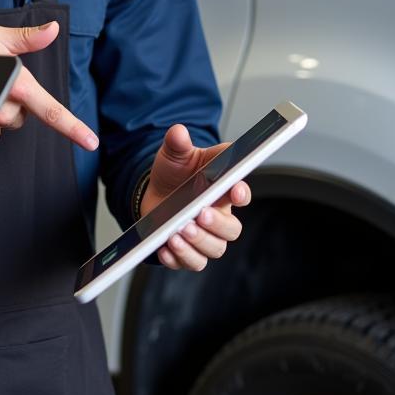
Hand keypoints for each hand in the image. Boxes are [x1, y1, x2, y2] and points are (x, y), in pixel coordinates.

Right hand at [0, 22, 97, 150]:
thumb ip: (27, 37)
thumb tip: (53, 30)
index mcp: (17, 84)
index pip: (50, 111)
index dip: (73, 127)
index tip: (91, 142)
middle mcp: (6, 106)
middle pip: (26, 115)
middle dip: (17, 101)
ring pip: (11, 122)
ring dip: (2, 110)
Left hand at [142, 125, 250, 271]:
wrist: (153, 192)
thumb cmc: (175, 174)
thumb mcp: (174, 154)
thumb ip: (178, 143)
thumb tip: (178, 132)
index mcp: (222, 191)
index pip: (241, 194)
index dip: (241, 193)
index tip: (234, 189)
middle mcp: (219, 217)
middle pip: (231, 230)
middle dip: (216, 225)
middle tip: (199, 215)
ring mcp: (204, 237)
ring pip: (213, 249)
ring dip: (197, 244)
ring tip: (177, 233)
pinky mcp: (187, 251)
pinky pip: (190, 262)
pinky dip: (179, 258)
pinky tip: (165, 248)